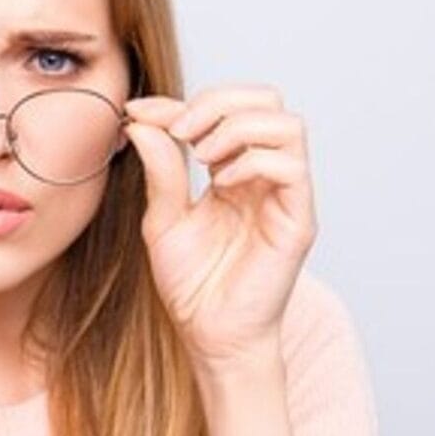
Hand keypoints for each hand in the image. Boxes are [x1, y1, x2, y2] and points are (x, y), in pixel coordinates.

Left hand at [123, 85, 317, 375]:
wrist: (208, 335)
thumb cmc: (191, 283)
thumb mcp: (163, 218)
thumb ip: (161, 170)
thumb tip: (141, 120)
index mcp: (232, 170)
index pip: (221, 110)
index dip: (177, 102)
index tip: (137, 110)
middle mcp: (263, 176)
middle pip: (266, 100)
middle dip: (217, 101)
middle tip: (180, 130)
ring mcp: (284, 196)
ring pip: (286, 124)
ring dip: (236, 126)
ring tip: (201, 156)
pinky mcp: (297, 220)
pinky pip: (291, 166)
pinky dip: (252, 161)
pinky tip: (221, 185)